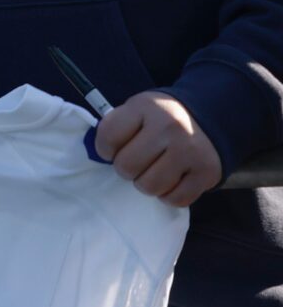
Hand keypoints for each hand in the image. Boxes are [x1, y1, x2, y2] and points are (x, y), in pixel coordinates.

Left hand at [96, 92, 223, 206]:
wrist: (206, 119)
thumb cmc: (159, 120)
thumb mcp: (135, 111)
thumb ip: (115, 128)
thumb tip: (100, 158)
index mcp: (146, 107)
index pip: (108, 137)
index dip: (105, 149)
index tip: (115, 149)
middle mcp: (171, 127)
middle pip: (127, 166)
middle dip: (127, 169)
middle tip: (138, 161)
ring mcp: (191, 151)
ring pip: (149, 187)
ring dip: (147, 183)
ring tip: (154, 170)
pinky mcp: (207, 172)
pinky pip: (175, 199)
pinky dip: (169, 195)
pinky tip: (172, 179)